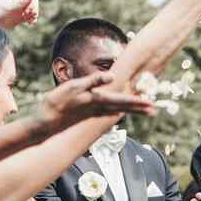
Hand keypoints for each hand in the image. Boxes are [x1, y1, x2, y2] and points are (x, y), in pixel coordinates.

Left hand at [0, 0, 38, 29]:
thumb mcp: (8, 7)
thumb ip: (20, 3)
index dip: (32, 3)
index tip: (28, 11)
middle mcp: (18, 0)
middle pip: (33, 2)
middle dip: (34, 9)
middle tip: (29, 15)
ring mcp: (19, 9)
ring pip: (32, 9)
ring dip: (34, 15)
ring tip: (31, 21)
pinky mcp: (19, 17)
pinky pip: (30, 17)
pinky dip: (32, 19)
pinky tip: (31, 23)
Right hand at [35, 72, 156, 133]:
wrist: (46, 123)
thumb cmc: (57, 103)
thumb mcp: (74, 86)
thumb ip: (94, 81)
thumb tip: (113, 76)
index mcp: (98, 101)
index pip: (123, 101)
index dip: (138, 102)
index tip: (152, 104)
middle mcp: (99, 109)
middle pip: (124, 107)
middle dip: (139, 108)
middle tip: (154, 109)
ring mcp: (93, 113)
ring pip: (117, 110)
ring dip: (131, 110)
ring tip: (144, 110)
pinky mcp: (87, 114)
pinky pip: (107, 113)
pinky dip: (117, 112)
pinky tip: (120, 112)